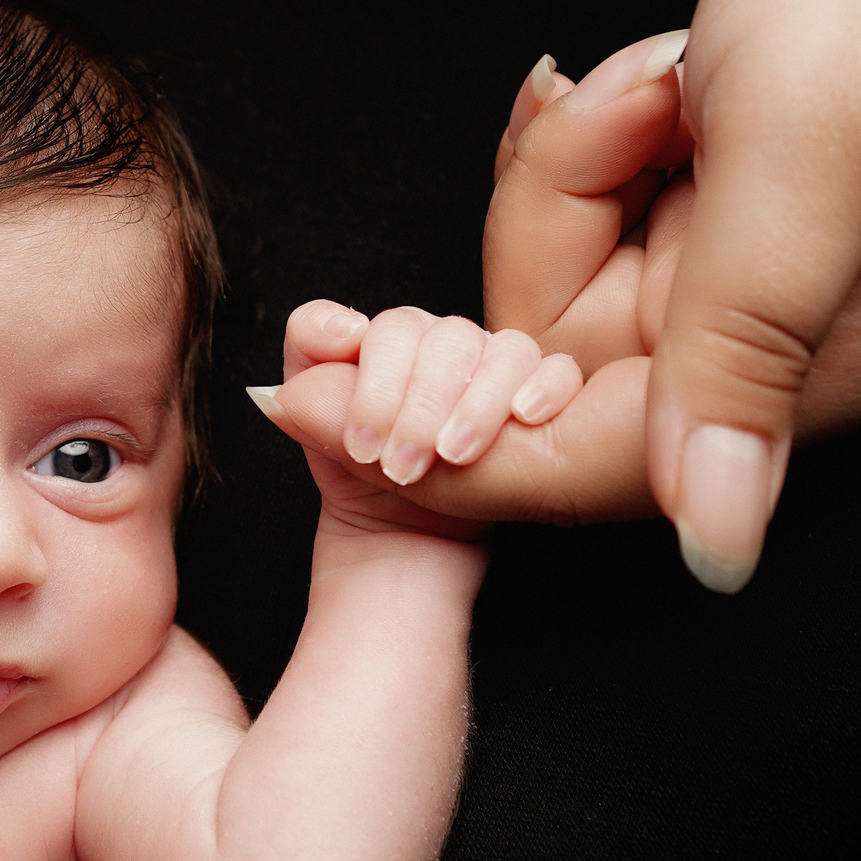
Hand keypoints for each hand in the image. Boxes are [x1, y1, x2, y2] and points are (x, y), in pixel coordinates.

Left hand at [247, 300, 586, 542]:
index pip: (390, 331)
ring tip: (453, 458)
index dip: (376, 385)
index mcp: (391, 339)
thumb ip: (302, 392)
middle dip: (420, 409)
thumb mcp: (312, 431)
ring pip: (504, 351)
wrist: (400, 529)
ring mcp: (495, 363)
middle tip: (399, 467)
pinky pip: (558, 372)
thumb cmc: (359, 469)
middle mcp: (446, 341)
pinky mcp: (539, 394)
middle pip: (446, 340)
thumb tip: (305, 372)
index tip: (360, 445)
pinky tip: (525, 417)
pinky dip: (545, 388)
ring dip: (478, 405)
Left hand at [365, 0, 860, 585]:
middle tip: (641, 104)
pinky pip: (569, 212)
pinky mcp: (683, 230)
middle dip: (554, 213)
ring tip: (675, 75)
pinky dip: (587, 140)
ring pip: (543, 275)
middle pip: (540, 359)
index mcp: (799, 377)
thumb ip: (745, 352)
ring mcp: (712, 292)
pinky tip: (659, 81)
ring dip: (579, 158)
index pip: (580, 468)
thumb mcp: (806, 166)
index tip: (300, 409)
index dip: (441, 449)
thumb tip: (721, 540)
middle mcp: (750, 360)